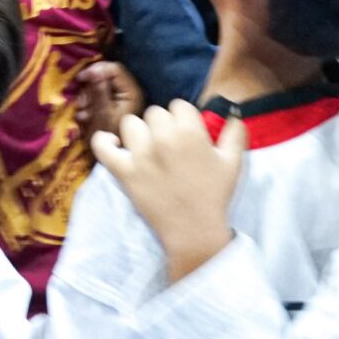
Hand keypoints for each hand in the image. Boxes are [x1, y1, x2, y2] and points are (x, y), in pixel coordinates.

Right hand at [74, 59, 144, 138]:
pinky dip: (89, 104)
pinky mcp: (112, 106)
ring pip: (100, 87)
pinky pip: (98, 97)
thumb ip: (99, 90)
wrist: (113, 158)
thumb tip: (94, 70)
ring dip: (87, 97)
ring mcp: (120, 100)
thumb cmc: (109, 136)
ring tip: (82, 112)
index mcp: (131, 92)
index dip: (97, 69)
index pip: (114, 69)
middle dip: (90, 87)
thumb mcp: (103, 112)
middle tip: (81, 101)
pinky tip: (83, 116)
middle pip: (106, 77)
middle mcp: (128, 93)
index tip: (81, 78)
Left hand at [94, 102, 243, 280]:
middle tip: (169, 147)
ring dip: (139, 133)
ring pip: (130, 123)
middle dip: (163, 126)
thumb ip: (235, 133)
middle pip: (155, 113)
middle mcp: (163, 138)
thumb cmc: (214, 196)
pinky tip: (115, 145)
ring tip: (147, 149)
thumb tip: (232, 112)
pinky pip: (102, 146)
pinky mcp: (123, 171)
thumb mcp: (233, 163)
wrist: (194, 231)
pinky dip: (104, 142)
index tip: (185, 135)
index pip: (179, 106)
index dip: (183, 120)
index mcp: (190, 132)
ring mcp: (140, 154)